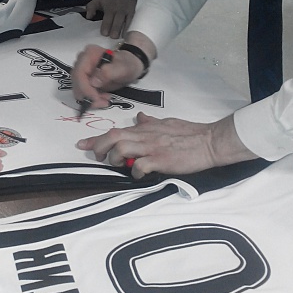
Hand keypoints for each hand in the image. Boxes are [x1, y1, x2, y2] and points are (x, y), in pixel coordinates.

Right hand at [71, 42, 144, 111]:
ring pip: (78, 89)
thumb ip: (108, 73)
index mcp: (89, 54)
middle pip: (77, 82)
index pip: (79, 73)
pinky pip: (83, 92)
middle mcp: (82, 61)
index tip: (95, 98)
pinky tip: (103, 98)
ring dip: (90, 99)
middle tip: (103, 102)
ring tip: (105, 100)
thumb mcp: (122, 68)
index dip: (85, 88)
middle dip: (87, 96)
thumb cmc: (127, 64)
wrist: (130, 65)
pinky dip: (91, 98)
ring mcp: (82, 71)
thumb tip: (93, 82)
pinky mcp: (85, 79)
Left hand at [77, 112, 257, 177]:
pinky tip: (140, 175)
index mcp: (146, 128)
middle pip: (113, 136)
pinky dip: (135, 172)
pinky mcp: (162, 159)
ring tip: (120, 165)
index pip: (116, 130)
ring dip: (116, 158)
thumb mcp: (167, 123)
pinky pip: (140, 166)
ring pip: (122, 148)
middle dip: (100, 147)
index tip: (82, 144)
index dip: (96, 138)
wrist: (210, 141)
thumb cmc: (190, 133)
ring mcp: (153, 147)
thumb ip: (151, 122)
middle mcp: (146, 136)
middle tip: (99, 157)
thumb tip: (139, 117)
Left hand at [85, 0, 136, 38]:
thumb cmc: (111, 0)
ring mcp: (130, 9)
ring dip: (125, 30)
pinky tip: (131, 34)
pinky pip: (135, 20)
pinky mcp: (137, 11)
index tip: (104, 33)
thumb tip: (88, 16)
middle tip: (113, 37)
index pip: (108, 16)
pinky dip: (133, 27)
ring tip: (122, 38)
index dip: (106, 25)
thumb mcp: (99, 0)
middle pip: (118, 20)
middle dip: (115, 29)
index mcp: (110, 5)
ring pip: (128, 21)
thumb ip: (91, 7)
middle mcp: (120, 7)